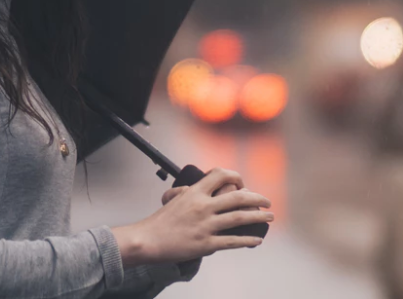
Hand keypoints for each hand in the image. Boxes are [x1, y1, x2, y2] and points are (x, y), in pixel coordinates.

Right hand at [112, 168, 272, 265]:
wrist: (149, 239)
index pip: (220, 175)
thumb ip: (189, 192)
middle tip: (267, 202)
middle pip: (237, 197)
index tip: (242, 185)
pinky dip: (248, 240)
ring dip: (258, 217)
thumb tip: (196, 189)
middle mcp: (202, 206)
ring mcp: (205, 225)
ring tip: (270, 217)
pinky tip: (257, 239)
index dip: (235, 177)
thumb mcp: (174, 199)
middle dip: (257, 198)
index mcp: (194, 192)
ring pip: (240, 217)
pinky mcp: (206, 243)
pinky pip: (233, 241)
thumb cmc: (160, 220)